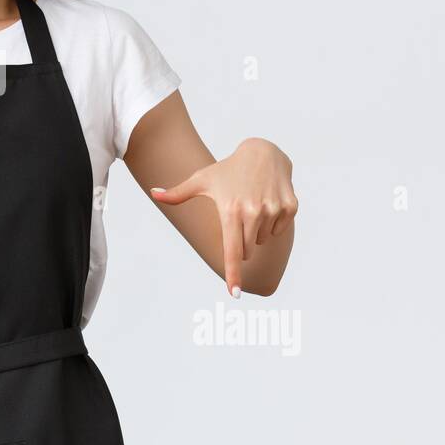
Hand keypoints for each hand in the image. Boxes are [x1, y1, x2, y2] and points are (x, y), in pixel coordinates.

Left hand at [150, 138, 296, 297]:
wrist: (263, 151)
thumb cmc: (228, 169)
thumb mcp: (202, 179)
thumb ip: (177, 193)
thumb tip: (153, 193)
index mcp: (230, 211)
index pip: (231, 250)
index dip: (233, 274)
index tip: (234, 292)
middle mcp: (253, 212)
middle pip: (246, 250)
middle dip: (241, 242)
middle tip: (238, 216)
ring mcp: (274, 210)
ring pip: (263, 241)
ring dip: (257, 231)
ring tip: (253, 205)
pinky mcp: (291, 207)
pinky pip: (280, 231)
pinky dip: (273, 223)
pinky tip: (268, 202)